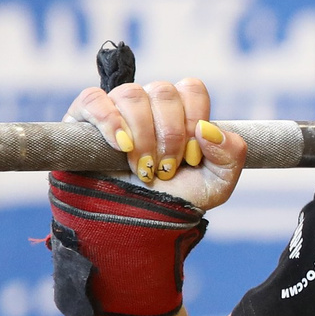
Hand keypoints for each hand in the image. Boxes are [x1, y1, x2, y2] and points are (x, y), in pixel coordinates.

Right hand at [64, 76, 245, 211]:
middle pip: (163, 91)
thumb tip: (208, 128)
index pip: (191, 89)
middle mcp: (148, 104)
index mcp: (179, 111)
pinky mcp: (83, 119)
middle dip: (169, 135)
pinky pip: (94, 99)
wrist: (134, 227)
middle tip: (166, 169)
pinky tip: (121, 146)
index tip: (192, 157)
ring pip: (132, 95)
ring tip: (142, 170)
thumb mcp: (216, 184)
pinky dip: (109, 120)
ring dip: (143, 136)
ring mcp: (115, 108)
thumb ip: (232, 154)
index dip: (194, 120)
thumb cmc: (173, 201)